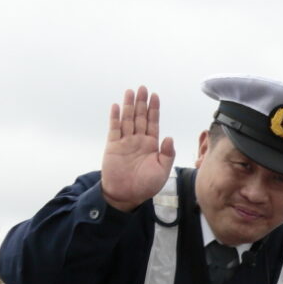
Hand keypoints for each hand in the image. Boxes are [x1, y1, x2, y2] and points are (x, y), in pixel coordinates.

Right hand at [101, 87, 175, 211]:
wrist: (127, 195)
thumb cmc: (146, 185)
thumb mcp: (162, 170)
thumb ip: (167, 154)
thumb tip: (169, 137)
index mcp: (152, 145)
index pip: (153, 123)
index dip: (154, 109)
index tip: (155, 96)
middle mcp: (139, 140)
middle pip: (140, 117)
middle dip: (142, 102)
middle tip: (143, 88)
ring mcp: (125, 142)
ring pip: (127, 120)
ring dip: (128, 105)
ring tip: (130, 91)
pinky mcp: (113, 146)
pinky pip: (114, 129)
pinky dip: (115, 117)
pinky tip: (116, 106)